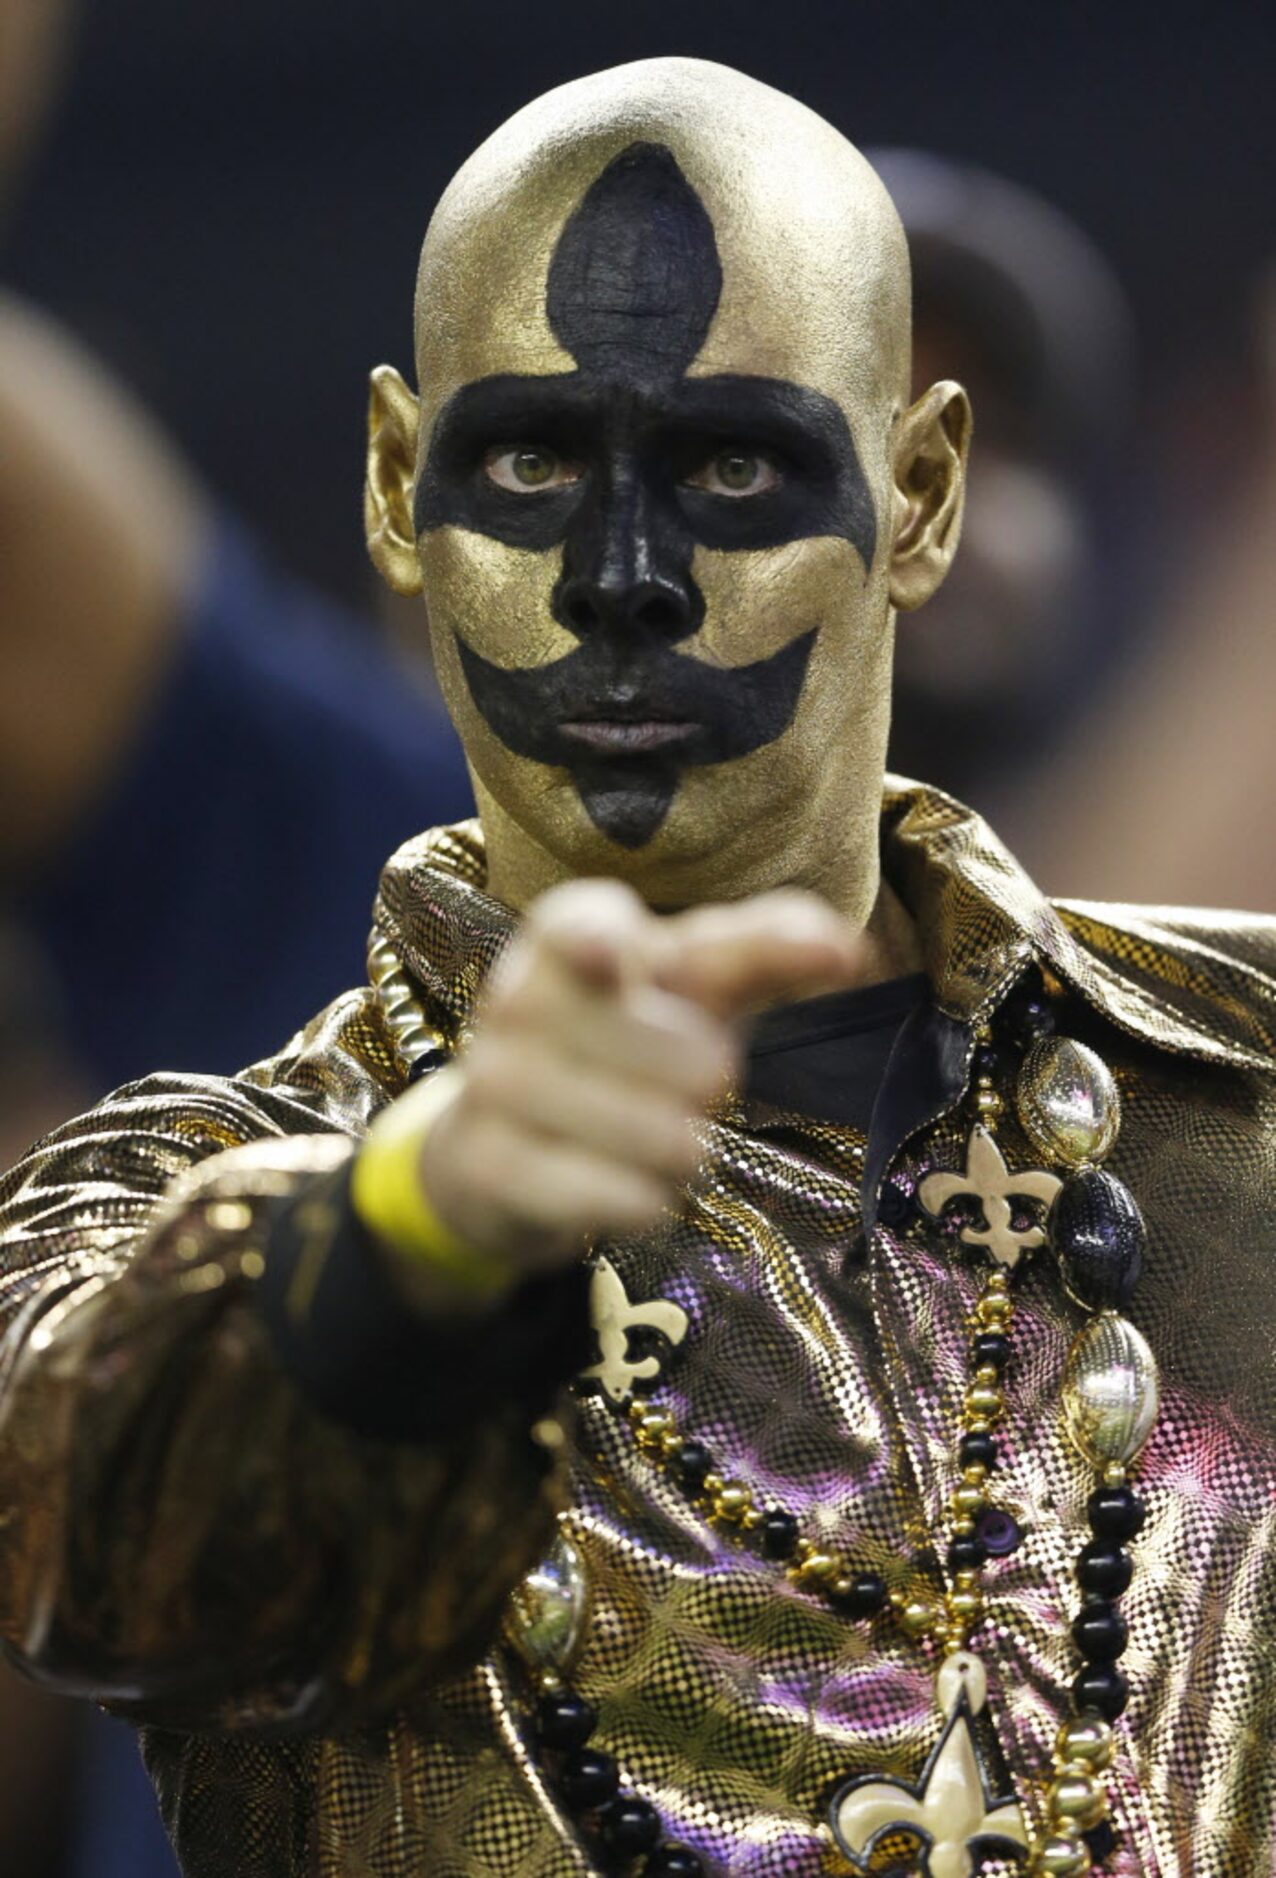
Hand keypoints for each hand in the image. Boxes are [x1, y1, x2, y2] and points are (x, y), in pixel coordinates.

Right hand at [401, 878, 861, 1284]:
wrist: (510, 1139)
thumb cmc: (625, 1039)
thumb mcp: (694, 988)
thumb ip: (766, 952)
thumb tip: (853, 949)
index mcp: (566, 940)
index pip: (571, 923)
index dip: (589, 937)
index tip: (611, 956)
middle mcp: (515, 1000)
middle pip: (618, 1032)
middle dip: (686, 1067)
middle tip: (716, 1082)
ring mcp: (490, 1083)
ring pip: (604, 1118)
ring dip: (667, 1143)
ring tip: (684, 1145)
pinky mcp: (483, 1163)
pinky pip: (577, 1188)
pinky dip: (630, 1198)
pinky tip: (647, 1194)